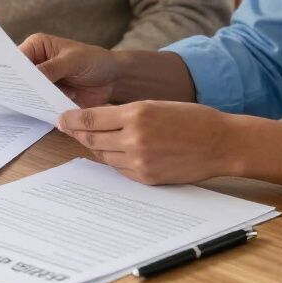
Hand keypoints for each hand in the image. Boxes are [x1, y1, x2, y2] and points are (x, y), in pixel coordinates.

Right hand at [19, 33, 120, 106]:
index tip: (8, 81)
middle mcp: (36, 62)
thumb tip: (30, 77)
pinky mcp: (49, 96)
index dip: (12, 70)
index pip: (18, 58)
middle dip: (20, 86)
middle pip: (20, 76)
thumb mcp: (73, 62)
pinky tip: (45, 110)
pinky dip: (42, 108)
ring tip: (33, 104)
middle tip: (18, 96)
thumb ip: (52, 68)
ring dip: (32, 99)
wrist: (113, 79)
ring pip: (28, 92)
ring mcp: (42, 81)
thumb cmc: (94, 61)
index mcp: (38, 46)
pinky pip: (39, 104)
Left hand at [56, 101, 236, 184]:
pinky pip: (120, 170)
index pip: (92, 118)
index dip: (72, 119)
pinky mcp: (147, 178)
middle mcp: (135, 138)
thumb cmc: (192, 119)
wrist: (220, 143)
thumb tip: (102, 120)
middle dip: (78, 133)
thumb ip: (129, 113)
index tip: (61, 118)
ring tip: (92, 139)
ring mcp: (140, 161)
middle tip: (67, 128)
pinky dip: (114, 161)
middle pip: (93, 138)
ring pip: (104, 155)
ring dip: (96, 147)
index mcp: (137, 114)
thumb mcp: (157, 105)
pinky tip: (115, 153)